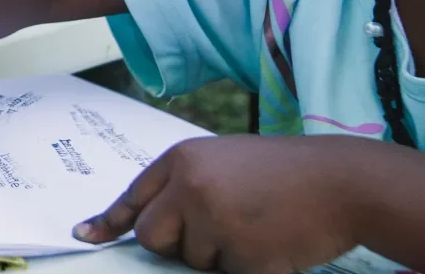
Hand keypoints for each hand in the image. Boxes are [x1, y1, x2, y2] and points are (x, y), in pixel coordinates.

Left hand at [74, 135, 365, 272]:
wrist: (342, 181)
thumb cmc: (284, 172)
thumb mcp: (224, 162)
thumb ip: (185, 186)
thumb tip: (148, 224)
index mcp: (182, 160)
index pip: (135, 197)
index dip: (108, 221)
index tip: (83, 237)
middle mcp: (190, 187)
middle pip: (154, 238)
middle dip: (176, 246)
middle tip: (217, 232)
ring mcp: (215, 222)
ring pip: (195, 262)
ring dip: (222, 256)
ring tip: (257, 227)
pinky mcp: (244, 256)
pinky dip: (251, 269)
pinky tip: (274, 245)